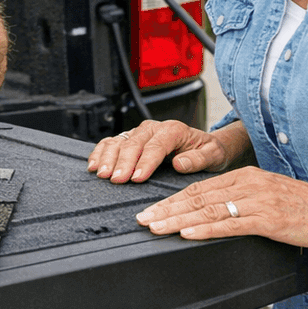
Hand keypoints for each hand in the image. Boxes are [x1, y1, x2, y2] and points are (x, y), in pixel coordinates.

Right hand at [87, 119, 234, 182]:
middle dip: (123, 162)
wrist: (205, 146)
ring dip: (108, 158)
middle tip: (117, 180)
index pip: (156, 145)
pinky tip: (94, 165)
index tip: (137, 177)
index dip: (145, 161)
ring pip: (119, 141)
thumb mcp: (213, 155)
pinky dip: (100, 152)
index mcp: (174, 130)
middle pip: (134, 143)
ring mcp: (140, 133)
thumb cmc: (209, 151)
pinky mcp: (130, 139)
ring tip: (102, 174)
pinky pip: (111, 142)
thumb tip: (180, 163)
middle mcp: (154, 128)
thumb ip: (199, 159)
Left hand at [134, 166, 307, 247]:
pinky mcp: (267, 219)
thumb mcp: (267, 194)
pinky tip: (187, 233)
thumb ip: (240, 198)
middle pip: (197, 197)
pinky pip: (230, 224)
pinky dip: (205, 229)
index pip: (199, 188)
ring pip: (208, 210)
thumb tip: (211, 212)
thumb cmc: (304, 206)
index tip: (151, 209)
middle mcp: (247, 184)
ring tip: (156, 227)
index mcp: (245, 176)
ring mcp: (257, 201)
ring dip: (178, 220)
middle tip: (141, 219)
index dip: (172, 200)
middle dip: (166, 209)